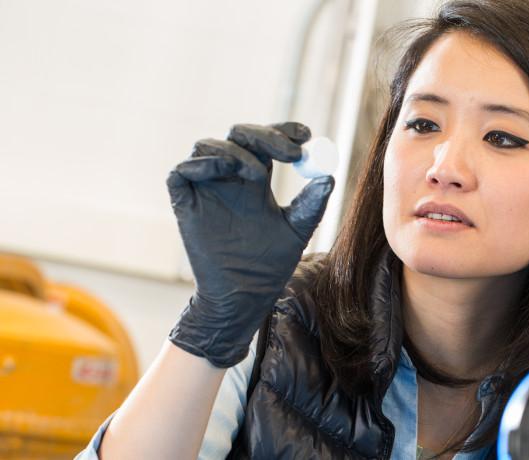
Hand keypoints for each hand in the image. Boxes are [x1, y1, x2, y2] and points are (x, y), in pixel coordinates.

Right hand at [166, 122, 333, 367]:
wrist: (244, 295)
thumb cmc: (270, 264)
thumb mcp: (297, 230)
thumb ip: (312, 204)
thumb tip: (329, 177)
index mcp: (256, 179)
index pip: (266, 141)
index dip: (283, 131)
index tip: (307, 135)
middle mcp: (229, 177)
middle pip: (240, 135)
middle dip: (265, 136)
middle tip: (291, 152)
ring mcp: (205, 187)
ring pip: (209, 146)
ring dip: (236, 151)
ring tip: (259, 173)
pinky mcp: (184, 202)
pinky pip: (182, 170)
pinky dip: (202, 163)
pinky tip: (226, 170)